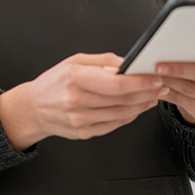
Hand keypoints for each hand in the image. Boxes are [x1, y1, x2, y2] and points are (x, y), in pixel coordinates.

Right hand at [0, 53, 165, 150]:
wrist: (33, 108)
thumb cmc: (55, 82)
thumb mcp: (75, 61)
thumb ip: (104, 62)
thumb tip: (129, 64)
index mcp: (75, 79)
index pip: (116, 84)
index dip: (140, 82)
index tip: (155, 77)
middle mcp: (77, 102)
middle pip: (122, 100)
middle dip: (147, 92)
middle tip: (162, 85)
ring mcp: (80, 120)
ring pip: (122, 114)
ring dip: (142, 105)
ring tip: (154, 96)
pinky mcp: (84, 133)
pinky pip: (114, 125)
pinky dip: (130, 116)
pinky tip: (138, 107)